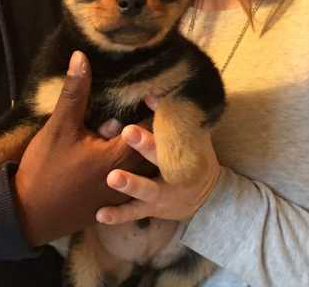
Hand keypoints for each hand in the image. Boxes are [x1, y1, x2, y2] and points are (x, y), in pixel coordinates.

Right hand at [13, 51, 152, 245]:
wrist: (29, 214)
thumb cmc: (46, 169)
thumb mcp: (59, 127)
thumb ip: (75, 92)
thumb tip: (81, 56)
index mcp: (119, 156)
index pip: (151, 127)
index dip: (156, 106)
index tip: (156, 89)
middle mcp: (129, 177)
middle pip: (152, 147)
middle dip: (152, 126)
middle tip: (151, 104)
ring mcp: (123, 193)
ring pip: (144, 165)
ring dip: (142, 147)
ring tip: (137, 126)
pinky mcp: (114, 203)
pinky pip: (135, 180)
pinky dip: (134, 164)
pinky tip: (123, 152)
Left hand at [95, 95, 221, 224]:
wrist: (208, 198)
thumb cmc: (192, 157)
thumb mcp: (188, 136)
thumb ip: (168, 117)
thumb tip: (149, 93)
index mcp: (184, 150)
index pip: (174, 132)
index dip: (163, 118)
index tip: (149, 99)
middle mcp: (175, 173)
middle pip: (161, 157)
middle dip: (145, 145)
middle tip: (128, 131)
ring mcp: (164, 194)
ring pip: (147, 189)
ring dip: (130, 184)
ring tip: (112, 177)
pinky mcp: (152, 209)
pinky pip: (133, 213)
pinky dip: (117, 215)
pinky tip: (100, 214)